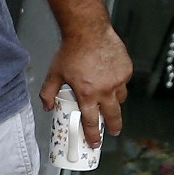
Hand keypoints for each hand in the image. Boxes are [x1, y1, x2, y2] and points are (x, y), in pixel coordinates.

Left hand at [40, 26, 130, 147]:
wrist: (88, 31)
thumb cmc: (71, 51)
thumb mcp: (54, 74)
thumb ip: (48, 93)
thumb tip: (47, 107)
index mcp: (87, 93)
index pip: (91, 121)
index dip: (93, 135)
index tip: (94, 142)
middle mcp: (105, 89)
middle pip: (113, 115)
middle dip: (114, 126)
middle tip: (113, 132)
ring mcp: (118, 79)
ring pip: (120, 98)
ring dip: (116, 103)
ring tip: (110, 103)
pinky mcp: (126, 69)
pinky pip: (124, 82)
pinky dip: (118, 84)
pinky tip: (110, 79)